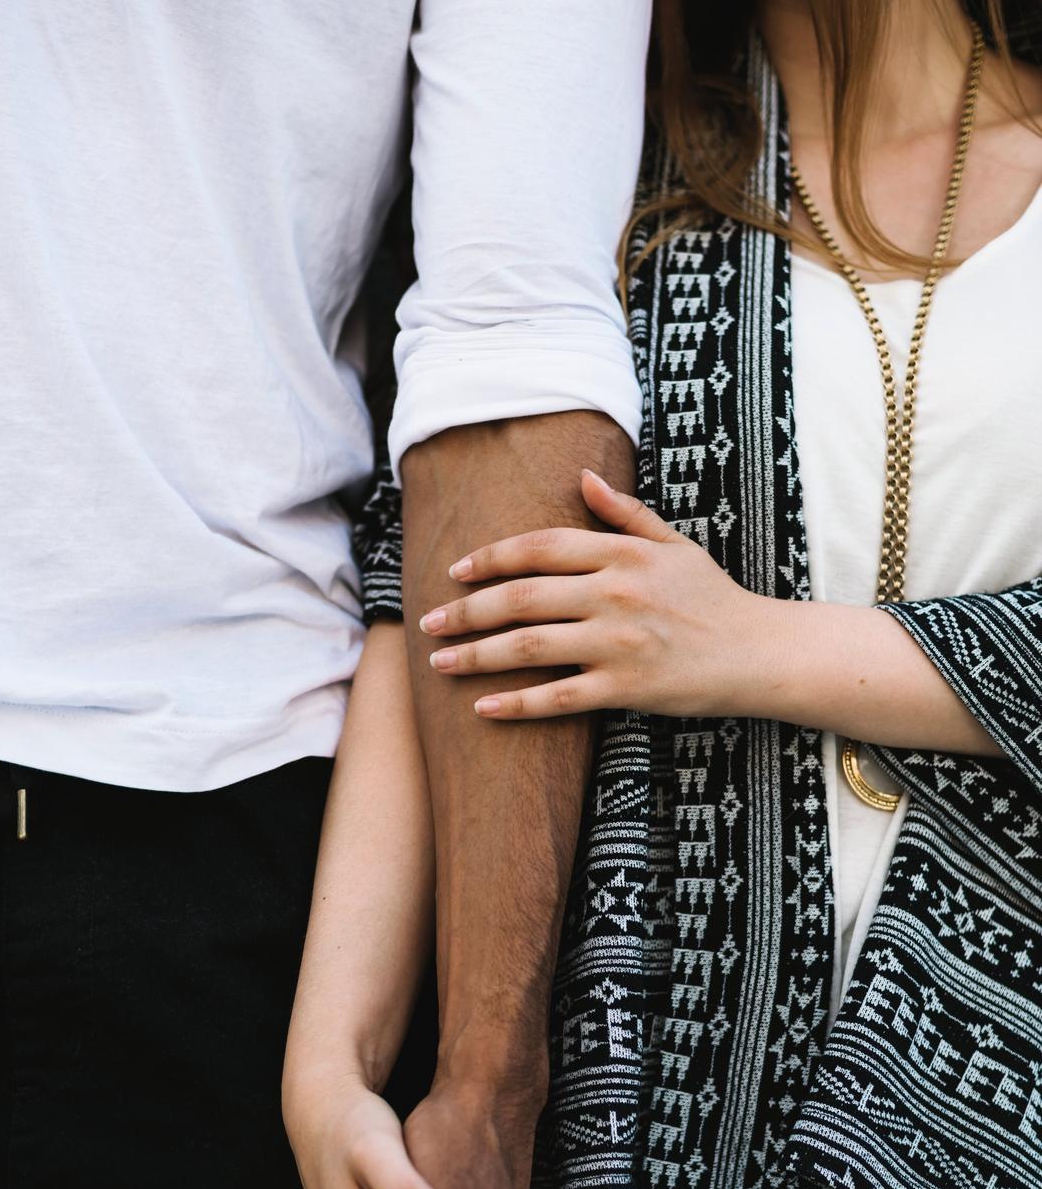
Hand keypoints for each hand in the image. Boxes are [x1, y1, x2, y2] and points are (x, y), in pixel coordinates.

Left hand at [418, 469, 777, 719]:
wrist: (759, 652)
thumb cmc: (713, 598)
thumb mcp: (674, 544)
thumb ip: (624, 515)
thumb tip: (582, 480)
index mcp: (622, 555)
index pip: (538, 548)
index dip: (490, 559)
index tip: (455, 573)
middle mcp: (615, 594)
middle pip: (520, 598)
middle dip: (465, 611)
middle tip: (428, 623)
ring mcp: (619, 643)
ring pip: (528, 648)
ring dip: (475, 656)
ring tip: (440, 663)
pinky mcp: (626, 688)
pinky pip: (558, 698)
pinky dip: (517, 705)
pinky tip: (484, 708)